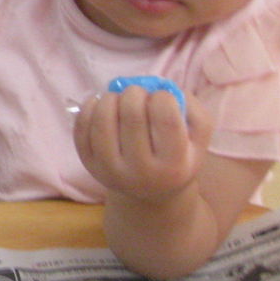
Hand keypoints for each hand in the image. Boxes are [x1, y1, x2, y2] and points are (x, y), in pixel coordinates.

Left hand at [74, 86, 212, 204]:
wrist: (150, 192)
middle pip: (132, 115)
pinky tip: (100, 103)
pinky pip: (82, 129)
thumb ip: (193, 111)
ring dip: (110, 97)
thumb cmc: (177, 157)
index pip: (165, 119)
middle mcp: (140, 171)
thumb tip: (165, 88)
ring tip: (119, 96)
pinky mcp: (89, 164)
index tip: (161, 96)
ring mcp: (110, 169)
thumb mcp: (198, 140)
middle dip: (134, 92)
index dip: (162, 97)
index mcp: (173, 166)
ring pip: (102, 121)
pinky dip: (89, 107)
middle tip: (138, 92)